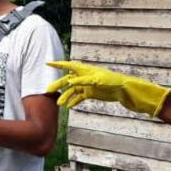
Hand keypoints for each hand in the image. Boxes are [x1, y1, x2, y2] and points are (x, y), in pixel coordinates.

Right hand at [46, 60, 170, 117]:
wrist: (124, 89)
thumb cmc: (112, 81)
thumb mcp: (97, 80)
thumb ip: (83, 80)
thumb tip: (70, 81)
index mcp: (85, 70)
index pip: (68, 65)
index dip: (57, 64)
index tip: (47, 63)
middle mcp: (84, 76)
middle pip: (67, 80)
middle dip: (58, 85)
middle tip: (47, 91)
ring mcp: (87, 85)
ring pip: (72, 90)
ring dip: (65, 96)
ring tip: (59, 104)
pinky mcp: (91, 93)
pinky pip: (79, 97)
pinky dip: (74, 101)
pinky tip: (69, 106)